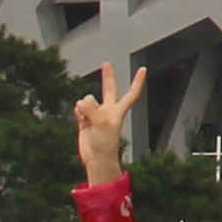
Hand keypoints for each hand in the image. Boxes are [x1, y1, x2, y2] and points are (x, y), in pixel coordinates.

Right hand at [74, 64, 135, 183]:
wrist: (96, 158)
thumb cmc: (106, 143)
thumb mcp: (102, 123)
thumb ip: (92, 109)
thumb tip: (82, 100)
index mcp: (118, 110)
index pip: (131, 93)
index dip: (137, 81)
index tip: (143, 68)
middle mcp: (108, 110)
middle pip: (108, 89)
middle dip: (107, 76)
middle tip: (106, 63)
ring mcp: (96, 114)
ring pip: (86, 100)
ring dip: (84, 106)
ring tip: (87, 119)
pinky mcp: (84, 120)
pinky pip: (78, 108)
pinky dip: (78, 112)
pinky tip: (81, 119)